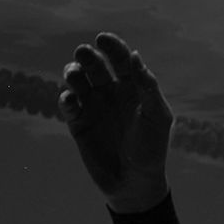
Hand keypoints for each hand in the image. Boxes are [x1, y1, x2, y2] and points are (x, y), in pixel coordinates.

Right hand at [58, 31, 172, 211]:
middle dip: (88, 57)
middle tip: (83, 54)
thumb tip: (134, 55)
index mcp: (132, 87)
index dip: (111, 47)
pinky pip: (68, 105)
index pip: (120, 59)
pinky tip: (70, 99)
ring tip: (74, 76)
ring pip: (78, 81)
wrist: (135, 184)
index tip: (102, 39)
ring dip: (73, 73)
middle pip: (95, 65)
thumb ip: (147, 86)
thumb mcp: (157, 116)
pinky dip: (66, 99)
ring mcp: (93, 107)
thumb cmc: (152, 150)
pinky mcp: (79, 124)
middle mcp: (111, 93)